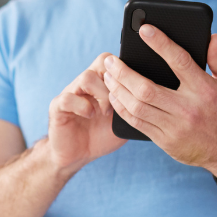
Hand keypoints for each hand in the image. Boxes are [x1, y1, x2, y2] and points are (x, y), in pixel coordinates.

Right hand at [46, 53, 126, 174]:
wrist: (78, 155)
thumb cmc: (103, 135)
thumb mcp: (124, 119)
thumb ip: (135, 104)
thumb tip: (157, 95)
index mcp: (103, 82)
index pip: (116, 61)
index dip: (128, 71)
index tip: (135, 90)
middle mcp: (86, 83)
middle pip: (103, 61)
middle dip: (117, 80)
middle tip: (121, 100)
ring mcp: (71, 92)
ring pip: (87, 77)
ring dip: (102, 95)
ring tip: (106, 112)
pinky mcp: (58, 107)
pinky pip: (68, 98)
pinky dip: (82, 107)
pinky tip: (90, 116)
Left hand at [103, 25, 216, 179]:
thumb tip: (212, 37)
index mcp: (205, 90)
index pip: (179, 61)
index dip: (160, 43)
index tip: (144, 30)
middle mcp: (188, 109)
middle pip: (146, 88)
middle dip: (123, 72)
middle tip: (110, 60)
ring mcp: (175, 127)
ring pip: (137, 106)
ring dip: (118, 90)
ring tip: (108, 76)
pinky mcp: (165, 141)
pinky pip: (137, 123)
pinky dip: (122, 109)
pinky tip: (115, 96)